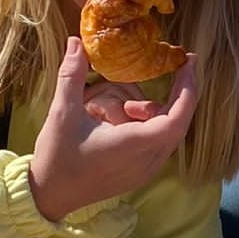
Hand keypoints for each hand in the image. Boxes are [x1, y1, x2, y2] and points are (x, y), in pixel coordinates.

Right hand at [28, 37, 198, 220]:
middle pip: (179, 124)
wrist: (50, 195)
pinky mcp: (140, 175)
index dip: (187, 90)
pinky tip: (132, 117)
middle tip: (178, 68)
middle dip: (180, 95)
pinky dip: (156, 127)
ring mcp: (146, 171)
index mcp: (133, 145)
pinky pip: (161, 146)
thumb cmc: (57, 156)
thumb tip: (76, 43)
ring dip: (163, 113)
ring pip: (171, 136)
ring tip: (132, 104)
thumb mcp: (62, 112)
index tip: (188, 64)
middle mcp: (146, 161)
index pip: (176, 119)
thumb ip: (72, 75)